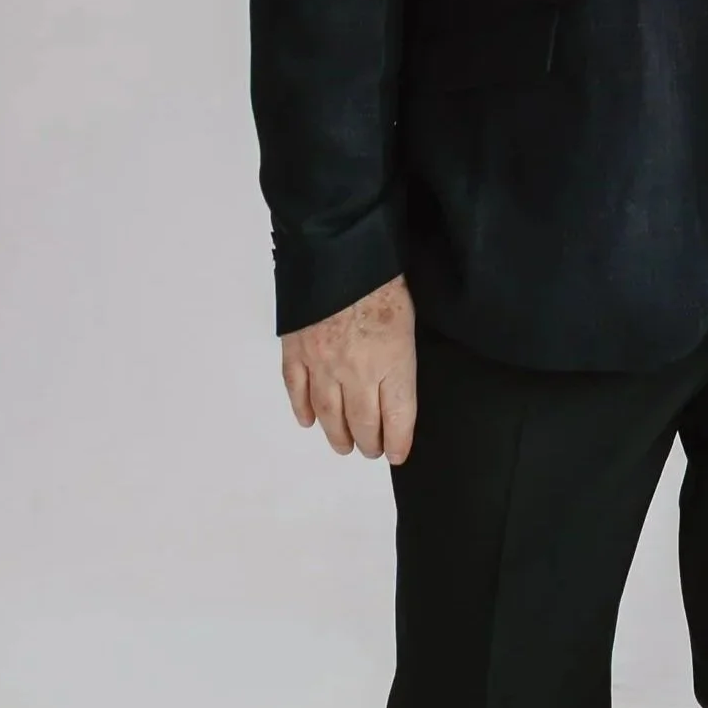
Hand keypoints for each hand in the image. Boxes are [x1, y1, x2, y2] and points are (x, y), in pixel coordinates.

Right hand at [281, 274, 417, 462]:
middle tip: (370, 451)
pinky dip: (301, 408)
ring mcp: (323, 363)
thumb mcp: (410, 324)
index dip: (398, 441)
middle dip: (368, 442)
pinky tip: (307, 421)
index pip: (398, 418)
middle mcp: (357, 372)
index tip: (398, 453)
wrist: (343, 254)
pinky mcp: (297, 350)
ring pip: (328, 413)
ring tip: (343, 446)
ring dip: (336, 434)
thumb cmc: (385, 283)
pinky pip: (296, 388)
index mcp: (393, 365)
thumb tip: (399, 387)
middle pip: (363, 422)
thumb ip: (403, 360)